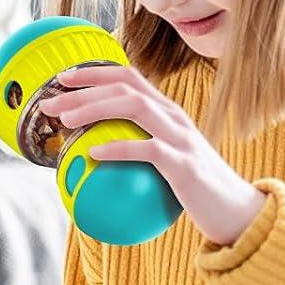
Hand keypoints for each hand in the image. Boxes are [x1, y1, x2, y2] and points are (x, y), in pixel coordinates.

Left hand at [37, 64, 269, 248]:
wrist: (236, 211)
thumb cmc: (195, 190)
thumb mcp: (166, 162)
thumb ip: (138, 150)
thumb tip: (92, 159)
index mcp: (167, 112)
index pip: (128, 77)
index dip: (93, 72)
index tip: (61, 78)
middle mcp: (174, 117)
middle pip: (124, 86)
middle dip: (83, 89)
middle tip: (49, 101)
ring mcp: (181, 137)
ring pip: (134, 106)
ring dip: (95, 108)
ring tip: (65, 120)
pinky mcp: (184, 164)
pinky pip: (147, 149)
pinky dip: (117, 148)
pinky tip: (92, 154)